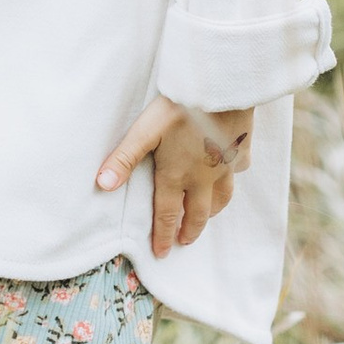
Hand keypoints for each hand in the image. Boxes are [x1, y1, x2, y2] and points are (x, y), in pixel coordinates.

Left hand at [95, 96, 253, 252]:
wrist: (221, 90)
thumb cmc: (179, 108)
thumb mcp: (144, 131)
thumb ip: (124, 158)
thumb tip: (101, 185)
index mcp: (176, 175)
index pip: (167, 214)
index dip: (162, 236)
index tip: (162, 253)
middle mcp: (203, 177)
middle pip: (197, 213)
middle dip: (189, 231)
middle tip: (183, 242)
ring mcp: (225, 165)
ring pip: (221, 198)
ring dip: (211, 212)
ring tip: (206, 217)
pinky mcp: (241, 149)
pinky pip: (237, 170)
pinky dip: (232, 177)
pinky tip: (231, 172)